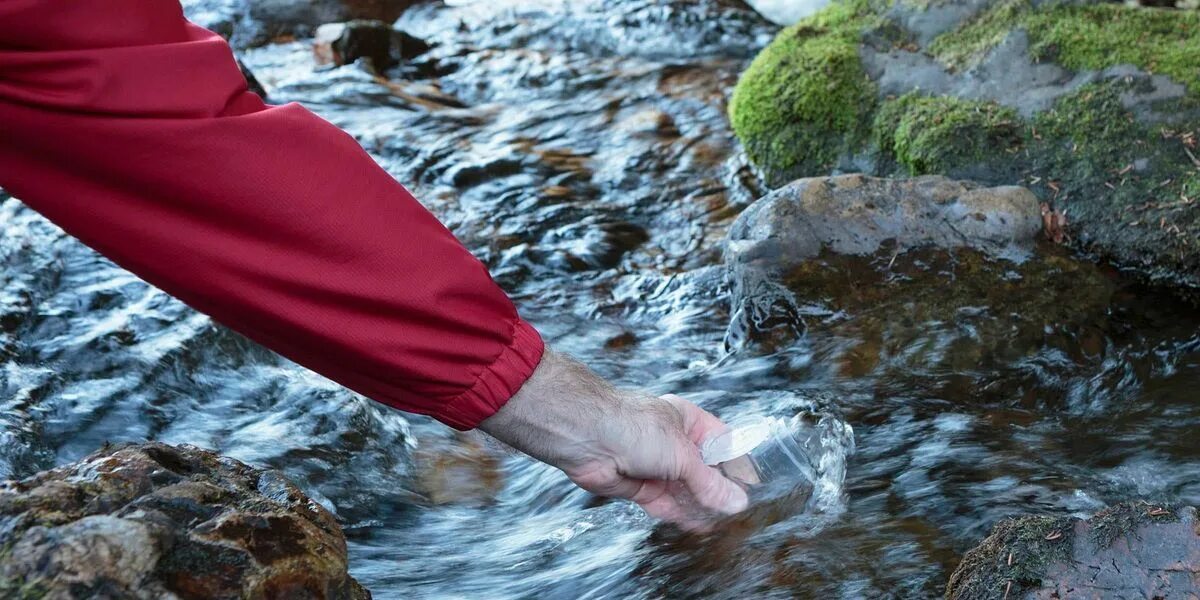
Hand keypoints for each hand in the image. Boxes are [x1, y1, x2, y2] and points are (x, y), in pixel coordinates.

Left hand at [478, 350, 748, 527]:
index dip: (738, 465)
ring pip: (686, 491)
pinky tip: (700, 527)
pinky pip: (667, 504)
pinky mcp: (641, 486)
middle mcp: (673, 442)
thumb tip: (736, 501)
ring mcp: (656, 465)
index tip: (753, 487)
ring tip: (725, 524)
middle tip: (740, 512)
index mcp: (688, 421)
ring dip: (703, 507)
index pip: (723, 444)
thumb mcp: (681, 454)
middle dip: (720, 491)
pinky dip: (682, 515)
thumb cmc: (631, 426)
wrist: (586, 436)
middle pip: (704, 471)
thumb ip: (709, 482)